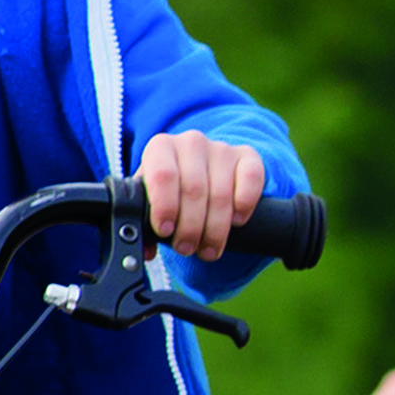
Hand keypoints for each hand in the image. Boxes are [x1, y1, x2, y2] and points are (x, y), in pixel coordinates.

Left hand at [134, 129, 266, 260]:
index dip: (165, 208)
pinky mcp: (248, 156)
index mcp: (161, 147)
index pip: (163, 175)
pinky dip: (244, 206)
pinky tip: (236, 222)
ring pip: (221, 194)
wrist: (200, 169)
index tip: (165, 231)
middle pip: (194, 190)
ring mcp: (222, 148)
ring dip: (215, 229)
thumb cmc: (170, 189)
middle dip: (190, 227)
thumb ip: (143, 222)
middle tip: (186, 248)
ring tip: (208, 249)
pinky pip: (251, 180)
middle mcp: (191, 142)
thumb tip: (146, 252)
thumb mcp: (151, 199)